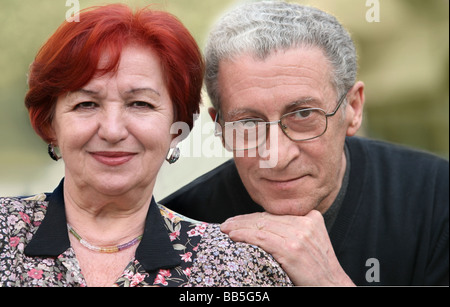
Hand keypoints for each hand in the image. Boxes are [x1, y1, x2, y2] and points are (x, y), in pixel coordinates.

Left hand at [220, 210, 354, 285]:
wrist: (332, 286)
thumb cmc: (318, 268)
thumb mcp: (312, 241)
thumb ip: (295, 229)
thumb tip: (265, 224)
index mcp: (311, 217)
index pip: (275, 214)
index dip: (254, 216)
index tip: (238, 219)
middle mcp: (305, 223)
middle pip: (267, 218)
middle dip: (243, 220)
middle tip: (227, 223)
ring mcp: (299, 235)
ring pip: (262, 225)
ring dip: (239, 227)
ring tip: (226, 229)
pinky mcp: (291, 249)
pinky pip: (262, 238)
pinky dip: (245, 235)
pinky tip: (234, 236)